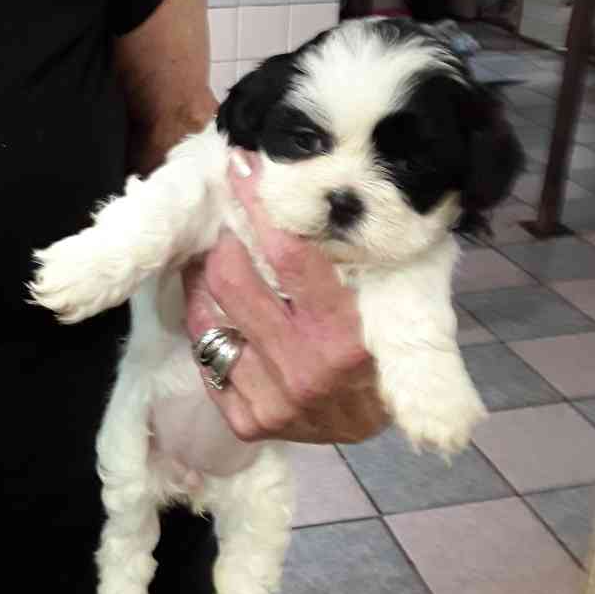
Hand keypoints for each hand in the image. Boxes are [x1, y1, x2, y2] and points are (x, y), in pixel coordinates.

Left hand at [183, 153, 388, 444]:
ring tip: (215, 262)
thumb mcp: (389, 300)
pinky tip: (219, 311)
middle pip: (232, 282)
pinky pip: (205, 356)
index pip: (289, 257)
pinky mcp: (247, 421)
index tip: (242, 169)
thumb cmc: (386, 350)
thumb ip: (360, 257)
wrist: (375, 424)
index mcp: (346, 338)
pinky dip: (208, 327)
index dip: (259, 206)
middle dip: (225, 242)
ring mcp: (272, 402)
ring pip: (206, 320)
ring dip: (206, 283)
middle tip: (229, 224)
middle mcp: (304, 372)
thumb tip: (320, 191)